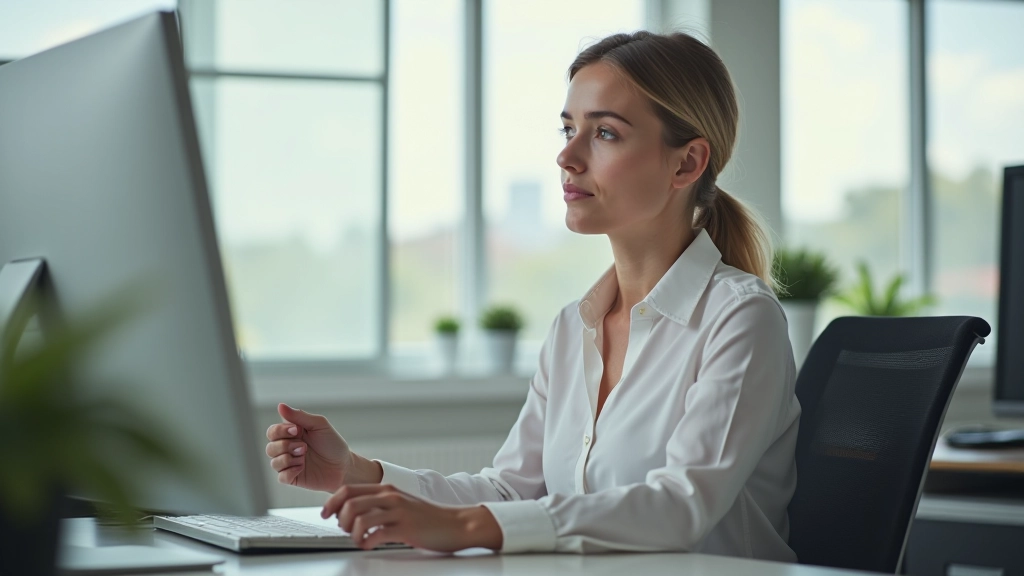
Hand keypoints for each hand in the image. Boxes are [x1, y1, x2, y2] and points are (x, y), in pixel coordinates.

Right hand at [265, 403, 382, 491]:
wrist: (344, 466)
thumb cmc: (333, 444)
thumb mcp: (319, 425)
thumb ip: (299, 416)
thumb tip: (280, 405)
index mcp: (291, 435)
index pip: (272, 431)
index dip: (280, 431)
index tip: (297, 430)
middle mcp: (287, 449)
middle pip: (270, 447)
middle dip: (285, 446)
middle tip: (304, 447)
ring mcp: (289, 464)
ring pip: (273, 462)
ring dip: (288, 458)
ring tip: (304, 456)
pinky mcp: (293, 478)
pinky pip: (281, 477)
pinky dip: (290, 471)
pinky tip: (302, 467)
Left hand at [320, 484, 502, 551]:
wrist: (456, 524)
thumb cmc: (427, 517)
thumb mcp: (400, 503)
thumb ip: (378, 504)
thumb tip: (351, 513)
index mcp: (387, 488)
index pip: (348, 490)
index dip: (331, 502)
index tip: (325, 514)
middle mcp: (391, 496)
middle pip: (349, 503)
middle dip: (340, 520)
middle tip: (345, 530)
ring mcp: (398, 512)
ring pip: (359, 519)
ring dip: (352, 533)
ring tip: (358, 540)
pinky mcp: (406, 528)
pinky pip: (375, 535)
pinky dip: (365, 543)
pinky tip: (369, 545)